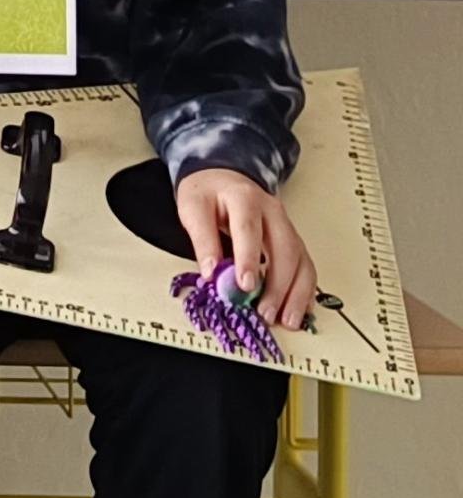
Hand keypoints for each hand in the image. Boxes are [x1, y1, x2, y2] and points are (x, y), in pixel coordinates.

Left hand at [174, 169, 316, 333]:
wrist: (223, 177)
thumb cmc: (208, 193)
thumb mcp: (193, 208)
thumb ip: (202, 239)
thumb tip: (211, 272)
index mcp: (245, 198)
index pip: (249, 229)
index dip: (249, 259)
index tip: (245, 285)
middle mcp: (273, 212)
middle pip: (285, 248)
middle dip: (278, 285)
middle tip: (266, 313)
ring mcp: (287, 226)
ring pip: (301, 260)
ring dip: (297, 293)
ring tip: (287, 321)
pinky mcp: (292, 241)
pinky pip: (305, 266)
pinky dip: (305, 291)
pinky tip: (300, 311)